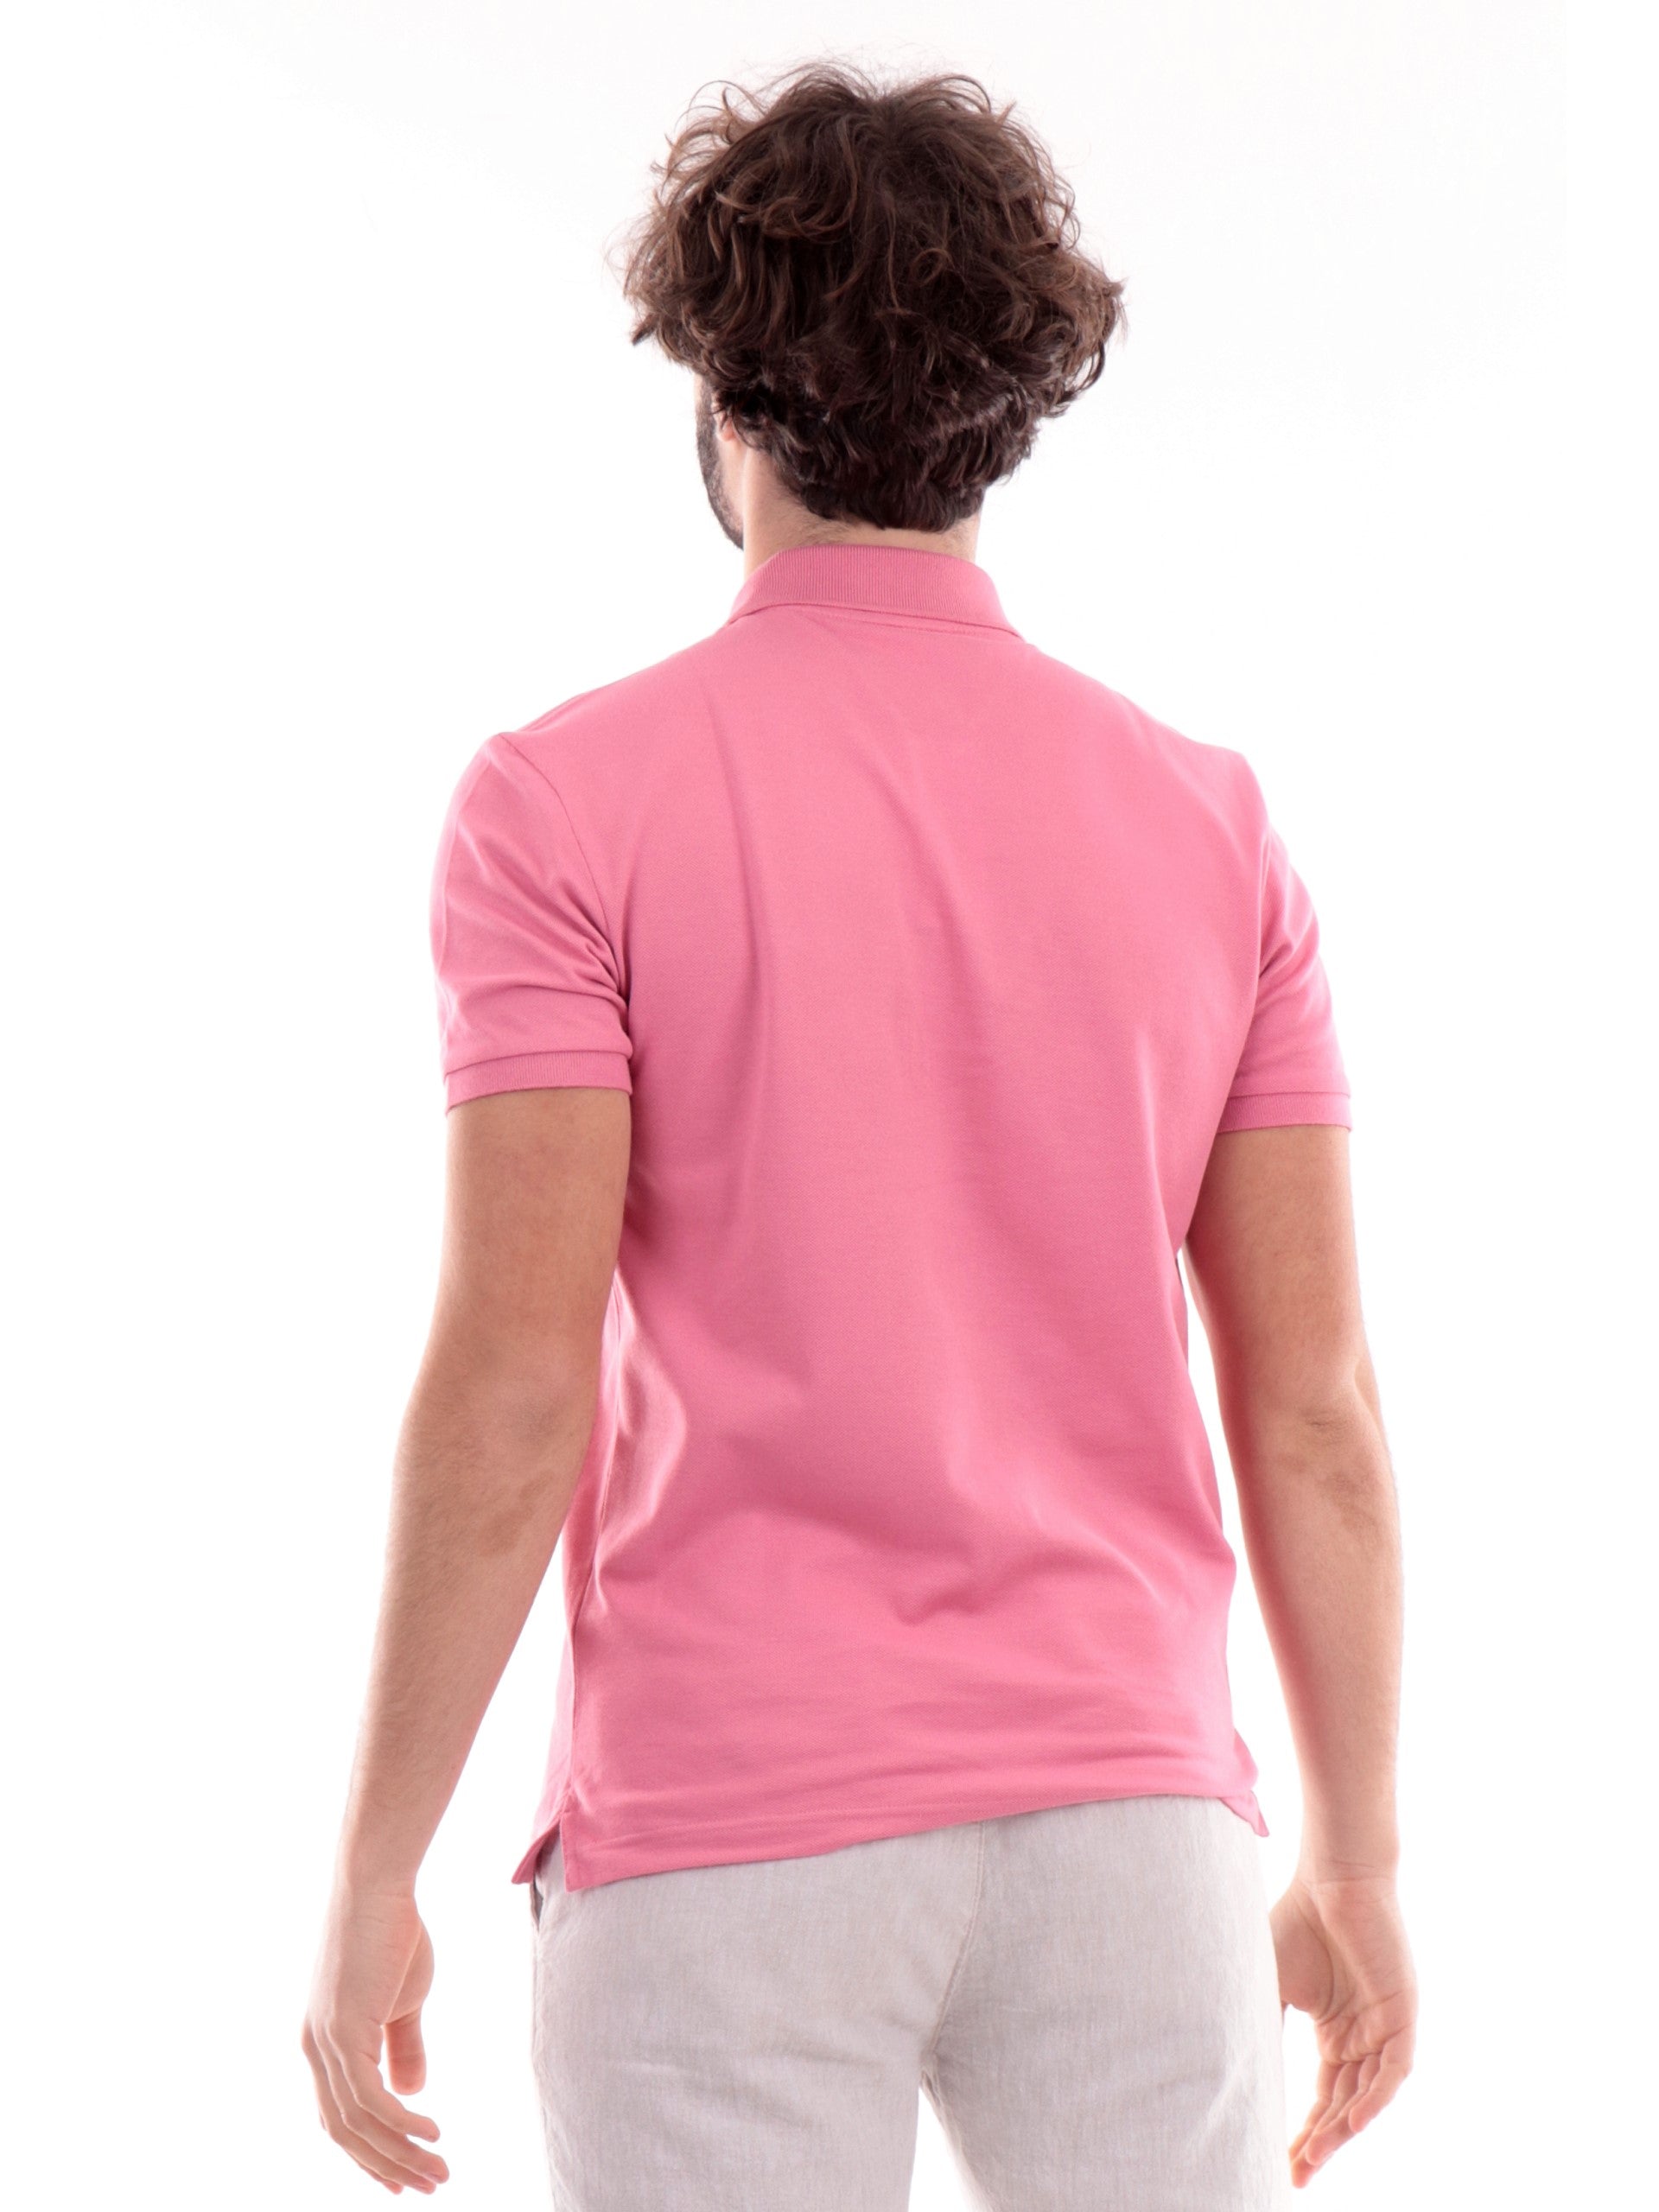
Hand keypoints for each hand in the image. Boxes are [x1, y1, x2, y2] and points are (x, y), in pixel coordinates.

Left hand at [302, 1880, 449, 2194]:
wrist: (377, 1886)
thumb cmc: (392, 1933)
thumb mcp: (402, 1999)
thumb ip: (402, 2046)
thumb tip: (411, 2092)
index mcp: (322, 2045)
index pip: (340, 2118)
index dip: (369, 2153)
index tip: (402, 2179)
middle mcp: (314, 2051)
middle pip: (346, 2132)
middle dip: (388, 2165)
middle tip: (429, 2186)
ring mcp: (324, 2043)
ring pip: (359, 2123)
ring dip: (400, 2153)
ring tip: (438, 2171)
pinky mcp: (342, 2031)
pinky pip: (371, 2098)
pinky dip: (400, 2123)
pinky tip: (431, 2132)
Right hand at [1271, 1866, 1416, 2187]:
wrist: (1331, 1875)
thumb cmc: (1296, 1920)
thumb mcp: (1269, 1985)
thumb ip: (1263, 2028)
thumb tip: (1234, 2075)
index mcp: (1335, 2031)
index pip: (1323, 2096)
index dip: (1305, 2132)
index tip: (1281, 2163)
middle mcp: (1362, 2036)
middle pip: (1343, 2104)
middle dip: (1320, 2142)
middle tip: (1295, 2172)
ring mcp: (1384, 2026)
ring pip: (1367, 2095)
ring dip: (1342, 2128)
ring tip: (1313, 2157)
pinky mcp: (1402, 2014)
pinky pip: (1392, 2069)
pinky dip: (1374, 2098)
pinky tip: (1351, 2123)